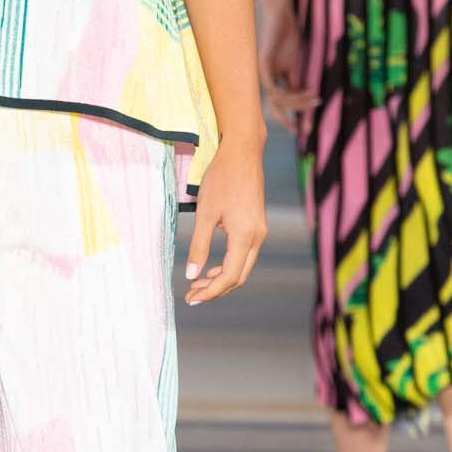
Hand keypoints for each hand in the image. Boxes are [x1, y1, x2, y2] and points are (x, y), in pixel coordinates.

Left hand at [184, 133, 266, 305]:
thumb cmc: (222, 179)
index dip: (211, 291)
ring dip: (221, 277)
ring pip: (242, 266)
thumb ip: (199, 246)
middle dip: (216, 289)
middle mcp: (257, 237)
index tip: (192, 298)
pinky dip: (228, 264)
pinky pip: (244, 253)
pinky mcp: (256, 224)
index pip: (230, 276)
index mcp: (245, 236)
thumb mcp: (205, 214)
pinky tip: (211, 266)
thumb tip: (191, 275)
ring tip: (197, 282)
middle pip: (239, 276)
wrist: (242, 152)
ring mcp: (259, 231)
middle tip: (192, 294)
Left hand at [258, 0, 317, 131]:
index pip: (280, 105)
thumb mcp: (296, 66)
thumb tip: (305, 103)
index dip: (290, 117)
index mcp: (273, 80)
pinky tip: (304, 92)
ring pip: (277, 99)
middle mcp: (266, 80)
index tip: (304, 129)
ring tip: (314, 98)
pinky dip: (288, 93)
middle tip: (301, 129)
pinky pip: (273, 87)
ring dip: (297, 102)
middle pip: (273, 108)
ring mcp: (263, 74)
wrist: (281, 17)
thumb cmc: (288, 38)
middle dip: (286, 120)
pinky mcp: (263, 65)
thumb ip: (297, 83)